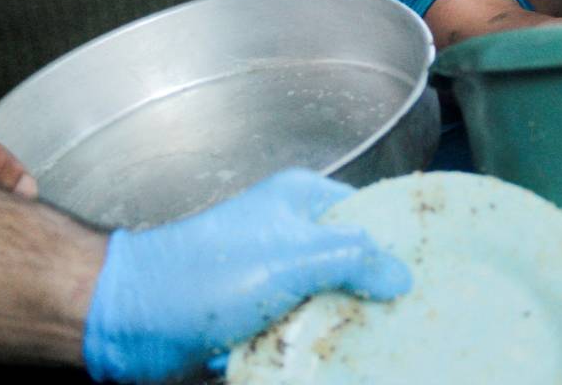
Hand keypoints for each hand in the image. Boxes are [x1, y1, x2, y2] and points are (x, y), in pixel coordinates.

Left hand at [83, 169, 411, 382]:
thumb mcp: (292, 260)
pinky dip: (313, 348)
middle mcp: (291, 235)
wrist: (131, 322)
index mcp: (301, 201)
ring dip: (342, 328)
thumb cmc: (203, 276)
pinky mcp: (259, 317)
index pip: (369, 215)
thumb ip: (355, 261)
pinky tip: (334, 361)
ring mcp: (274, 278)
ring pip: (330, 304)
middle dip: (374, 295)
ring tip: (375, 347)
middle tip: (409, 319)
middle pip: (354, 264)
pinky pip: (302, 332)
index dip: (397, 244)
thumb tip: (402, 275)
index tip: (430, 273)